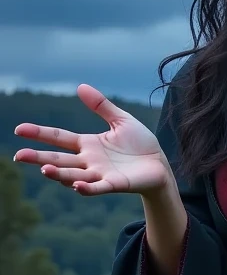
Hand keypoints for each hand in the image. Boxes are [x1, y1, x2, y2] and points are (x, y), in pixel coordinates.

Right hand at [13, 83, 171, 195]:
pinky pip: (97, 188)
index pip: (59, 138)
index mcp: (88, 145)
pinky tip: (76, 185)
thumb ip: (101, 106)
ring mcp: (100, 174)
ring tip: (44, 170)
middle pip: (59, 160)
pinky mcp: (114, 184)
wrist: (160, 165)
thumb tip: (80, 86)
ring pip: (73, 175)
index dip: (39, 134)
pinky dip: (86, 188)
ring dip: (59, 174)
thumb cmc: (140, 144)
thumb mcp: (121, 120)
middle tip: (19, 156)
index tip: (19, 130)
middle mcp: (89, 161)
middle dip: (39, 159)